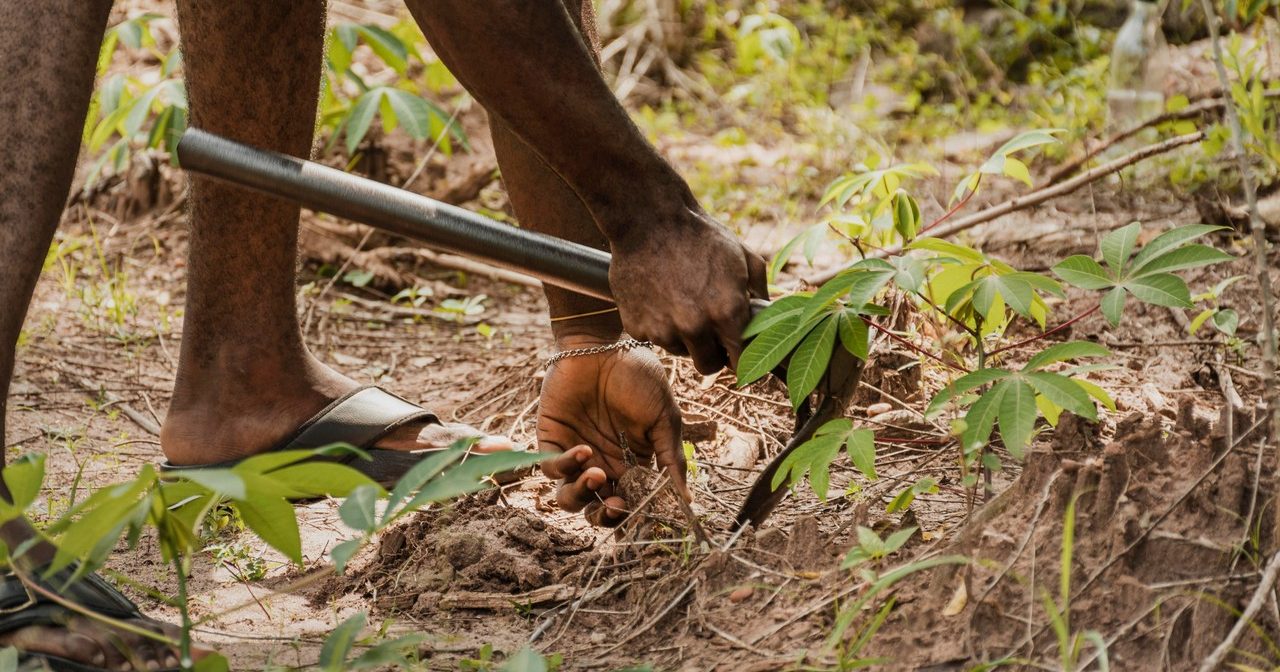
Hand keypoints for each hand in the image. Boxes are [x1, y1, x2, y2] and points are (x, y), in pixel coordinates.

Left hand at [537, 335, 685, 525]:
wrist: (602, 344)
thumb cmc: (637, 376)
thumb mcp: (664, 419)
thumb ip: (671, 459)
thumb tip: (687, 501)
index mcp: (630, 462)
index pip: (629, 502)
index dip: (633, 515)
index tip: (641, 514)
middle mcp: (601, 463)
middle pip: (597, 509)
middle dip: (604, 517)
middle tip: (615, 507)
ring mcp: (574, 454)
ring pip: (570, 498)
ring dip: (583, 496)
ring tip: (596, 475)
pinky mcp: (550, 440)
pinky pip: (552, 469)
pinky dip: (566, 467)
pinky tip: (584, 450)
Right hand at [607, 203, 767, 374]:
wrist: (649, 219)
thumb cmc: (699, 235)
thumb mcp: (742, 256)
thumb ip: (760, 290)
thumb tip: (768, 315)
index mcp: (726, 312)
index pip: (741, 362)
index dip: (740, 357)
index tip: (736, 350)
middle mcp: (694, 326)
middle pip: (707, 365)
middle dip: (712, 352)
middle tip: (708, 329)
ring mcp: (662, 329)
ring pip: (678, 351)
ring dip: (682, 336)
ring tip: (679, 302)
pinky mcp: (636, 326)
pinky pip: (652, 337)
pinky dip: (655, 324)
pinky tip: (657, 297)